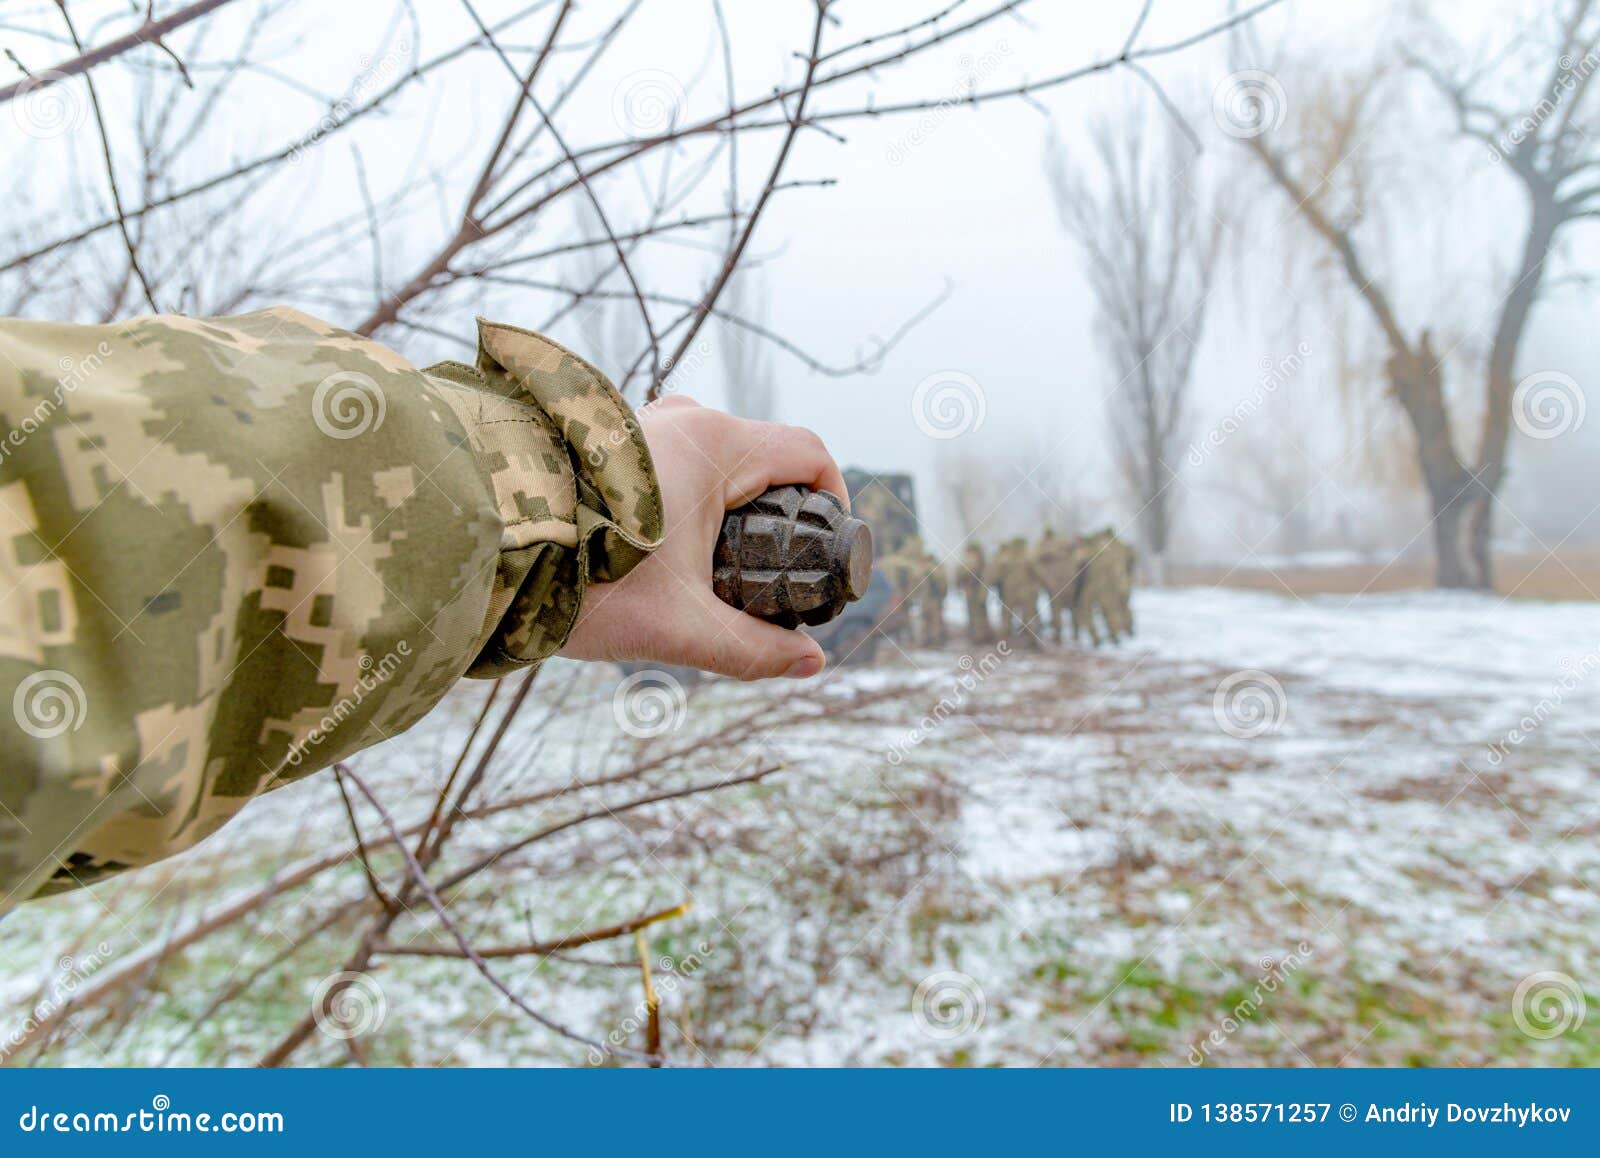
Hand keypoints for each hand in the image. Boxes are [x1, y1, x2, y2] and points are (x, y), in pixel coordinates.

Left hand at [559, 396, 848, 679]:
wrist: (489, 550)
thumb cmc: (587, 581)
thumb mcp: (681, 627)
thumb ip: (754, 648)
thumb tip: (811, 664)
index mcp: (716, 445)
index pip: (808, 452)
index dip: (833, 495)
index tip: (827, 540)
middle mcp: (683, 419)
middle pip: (761, 454)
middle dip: (776, 510)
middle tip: (771, 568)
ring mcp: (640, 422)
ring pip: (711, 454)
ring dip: (726, 502)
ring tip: (713, 564)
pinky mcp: (605, 439)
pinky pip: (669, 458)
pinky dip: (684, 494)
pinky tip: (662, 547)